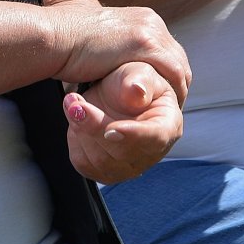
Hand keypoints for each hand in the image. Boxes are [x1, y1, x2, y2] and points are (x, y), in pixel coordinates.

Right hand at [48, 4, 191, 101]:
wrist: (55, 37)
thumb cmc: (67, 47)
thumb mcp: (101, 48)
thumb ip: (116, 56)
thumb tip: (115, 75)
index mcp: (142, 19)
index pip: (168, 52)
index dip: (168, 76)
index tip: (162, 98)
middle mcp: (151, 21)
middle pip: (178, 59)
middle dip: (177, 85)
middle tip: (169, 110)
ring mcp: (149, 31)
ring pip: (179, 68)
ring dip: (177, 92)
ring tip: (167, 115)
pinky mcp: (144, 43)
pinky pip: (171, 73)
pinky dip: (172, 92)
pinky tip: (164, 109)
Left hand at [64, 61, 183, 183]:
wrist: (112, 94)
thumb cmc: (129, 82)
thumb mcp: (136, 71)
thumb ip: (138, 80)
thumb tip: (137, 92)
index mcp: (168, 125)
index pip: (155, 138)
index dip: (133, 135)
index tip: (110, 129)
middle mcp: (151, 153)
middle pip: (122, 152)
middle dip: (95, 126)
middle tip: (76, 103)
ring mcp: (128, 167)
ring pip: (100, 161)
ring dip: (81, 130)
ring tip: (75, 104)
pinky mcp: (104, 172)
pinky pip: (85, 164)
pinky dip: (75, 141)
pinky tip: (78, 121)